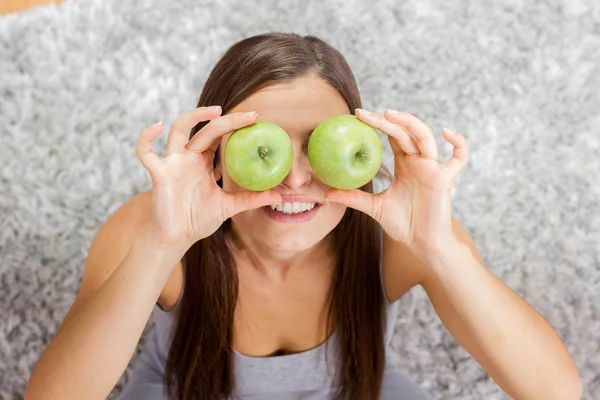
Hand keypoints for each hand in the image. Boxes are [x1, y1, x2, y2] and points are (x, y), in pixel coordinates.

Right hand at [135, 106, 281, 249]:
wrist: (176, 239)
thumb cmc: (197, 220)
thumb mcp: (229, 207)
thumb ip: (252, 199)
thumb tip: (280, 197)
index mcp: (204, 162)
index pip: (219, 136)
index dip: (235, 126)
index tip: (256, 120)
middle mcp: (188, 157)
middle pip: (206, 129)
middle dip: (227, 120)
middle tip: (250, 115)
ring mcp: (172, 163)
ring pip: (178, 129)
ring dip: (194, 116)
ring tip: (216, 110)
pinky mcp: (159, 174)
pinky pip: (145, 152)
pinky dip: (145, 138)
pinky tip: (154, 126)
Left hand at [324, 109, 468, 252]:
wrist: (422, 243)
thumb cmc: (403, 224)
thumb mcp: (374, 207)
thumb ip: (354, 197)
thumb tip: (326, 193)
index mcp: (404, 164)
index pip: (393, 135)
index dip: (379, 123)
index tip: (358, 115)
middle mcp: (419, 161)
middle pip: (406, 131)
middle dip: (387, 119)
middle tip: (365, 113)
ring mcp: (433, 168)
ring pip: (425, 137)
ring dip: (409, 123)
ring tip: (389, 114)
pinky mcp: (445, 179)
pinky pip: (459, 158)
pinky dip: (459, 143)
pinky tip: (447, 132)